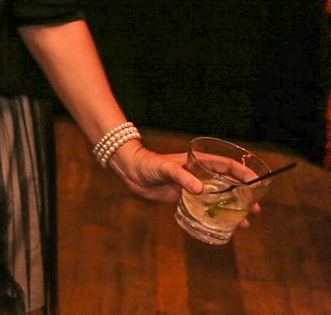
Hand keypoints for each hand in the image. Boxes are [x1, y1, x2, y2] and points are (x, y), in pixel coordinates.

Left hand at [106, 142, 259, 226]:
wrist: (130, 171)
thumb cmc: (148, 164)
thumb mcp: (165, 168)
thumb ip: (182, 177)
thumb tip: (200, 190)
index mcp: (199, 161)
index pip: (228, 165)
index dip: (244, 173)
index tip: (258, 183)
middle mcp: (199, 174)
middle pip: (228, 183)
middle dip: (243, 195)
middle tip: (256, 208)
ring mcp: (192, 186)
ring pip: (218, 197)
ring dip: (232, 208)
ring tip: (245, 221)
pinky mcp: (183, 197)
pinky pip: (204, 207)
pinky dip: (214, 215)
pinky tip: (223, 225)